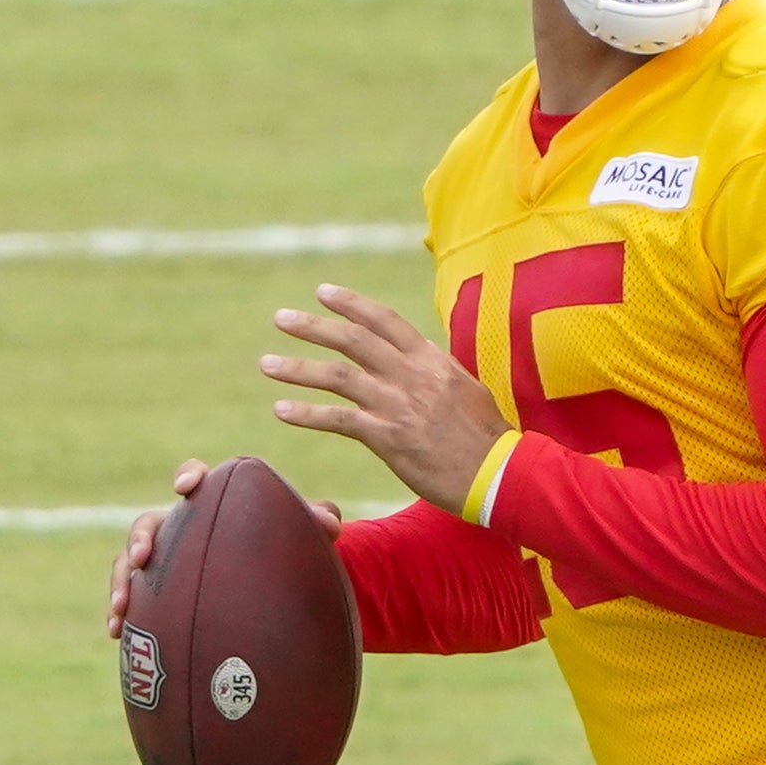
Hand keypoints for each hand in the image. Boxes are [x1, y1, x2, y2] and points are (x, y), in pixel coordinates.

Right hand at [106, 458, 341, 637]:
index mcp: (212, 502)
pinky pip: (130, 599)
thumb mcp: (301, 534)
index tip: (186, 487)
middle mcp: (179, 527)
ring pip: (127, 563)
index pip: (196, 479)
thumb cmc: (280, 546)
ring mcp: (162, 560)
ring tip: (122, 606)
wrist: (264, 582)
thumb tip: (330, 524)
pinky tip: (116, 632)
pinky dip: (120, 613)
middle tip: (142, 557)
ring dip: (120, 581)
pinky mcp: (153, 592)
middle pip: (148, 523)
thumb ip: (316, 522)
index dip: (188, 476)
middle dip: (140, 537)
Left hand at [262, 283, 512, 513]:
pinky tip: (282, 410)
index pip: (385, 321)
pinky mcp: (387, 437)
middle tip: (282, 318)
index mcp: (432, 360)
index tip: (323, 293)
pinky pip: (337, 419)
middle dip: (313, 327)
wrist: (499, 472)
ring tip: (266, 363)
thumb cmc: (488, 436)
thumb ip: (439, 373)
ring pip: (338, 376)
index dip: (351, 304)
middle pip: (354, 340)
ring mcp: (398, 404)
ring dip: (297, 368)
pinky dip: (306, 413)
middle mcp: (412, 375)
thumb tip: (422, 361)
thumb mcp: (467, 390)